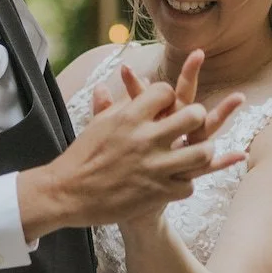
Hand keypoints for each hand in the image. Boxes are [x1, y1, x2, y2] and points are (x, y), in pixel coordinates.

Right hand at [18, 54, 245, 235]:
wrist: (67, 192)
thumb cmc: (83, 155)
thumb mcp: (101, 123)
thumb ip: (124, 102)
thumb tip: (136, 79)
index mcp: (129, 117)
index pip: (166, 91)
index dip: (170, 94)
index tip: (169, 103)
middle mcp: (145, 139)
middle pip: (193, 115)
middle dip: (199, 116)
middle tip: (195, 123)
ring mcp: (154, 167)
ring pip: (201, 152)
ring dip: (204, 151)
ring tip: (199, 152)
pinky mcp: (157, 193)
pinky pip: (189, 185)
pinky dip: (186, 183)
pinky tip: (179, 181)